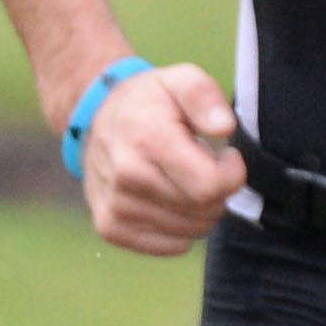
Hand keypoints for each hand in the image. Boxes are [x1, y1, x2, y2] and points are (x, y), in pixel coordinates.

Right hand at [81, 61, 243, 256]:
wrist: (94, 120)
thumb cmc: (149, 101)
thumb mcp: (180, 79)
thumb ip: (205, 96)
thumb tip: (223, 128)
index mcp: (147, 139)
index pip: (209, 186)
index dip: (231, 174)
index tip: (226, 157)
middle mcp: (126, 176)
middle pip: (202, 210)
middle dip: (218, 192)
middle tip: (204, 167)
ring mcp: (116, 205)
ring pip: (189, 231)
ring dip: (200, 211)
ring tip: (184, 180)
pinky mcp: (110, 227)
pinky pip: (168, 246)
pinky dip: (180, 229)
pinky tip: (171, 201)